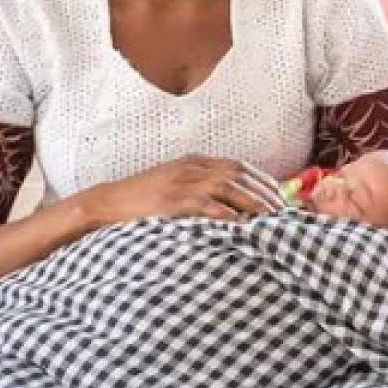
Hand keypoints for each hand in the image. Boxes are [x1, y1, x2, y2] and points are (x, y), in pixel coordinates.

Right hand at [86, 156, 286, 226]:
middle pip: (238, 175)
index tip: (278, 195)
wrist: (106, 203)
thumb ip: (196, 184)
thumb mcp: (171, 182)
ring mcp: (182, 184)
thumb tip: (226, 201)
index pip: (237, 166)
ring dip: (251, 203)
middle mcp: (191, 168)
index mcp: (192, 161)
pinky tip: (241, 226)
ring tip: (268, 219)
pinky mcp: (174, 202)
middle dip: (263, 191)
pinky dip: (227, 215)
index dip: (260, 180)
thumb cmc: (140, 198)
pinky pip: (208, 207)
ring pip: (228, 188)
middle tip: (281, 210)